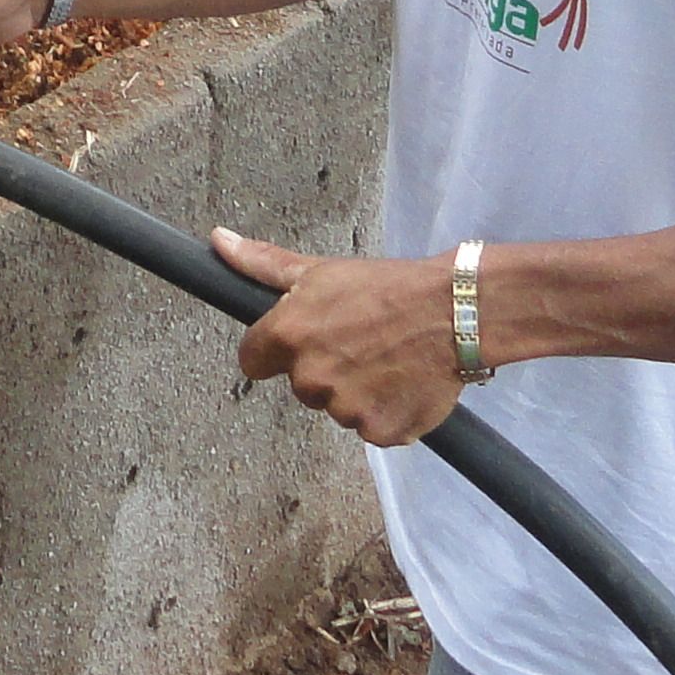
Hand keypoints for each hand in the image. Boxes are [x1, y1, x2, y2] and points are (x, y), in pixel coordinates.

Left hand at [218, 233, 463, 447]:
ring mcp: (345, 409)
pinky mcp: (380, 432)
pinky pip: (371, 428)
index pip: (252, 361)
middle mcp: (310, 378)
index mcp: (288, 336)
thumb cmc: (388, 287)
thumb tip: (219, 242)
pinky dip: (385, 412)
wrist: (455, 311)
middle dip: (323, 368)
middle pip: (301, 385)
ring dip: (356, 391)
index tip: (304, 340)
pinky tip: (402, 382)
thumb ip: (263, 264)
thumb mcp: (321, 270)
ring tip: (385, 359)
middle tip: (358, 342)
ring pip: (337, 407)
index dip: (275, 350)